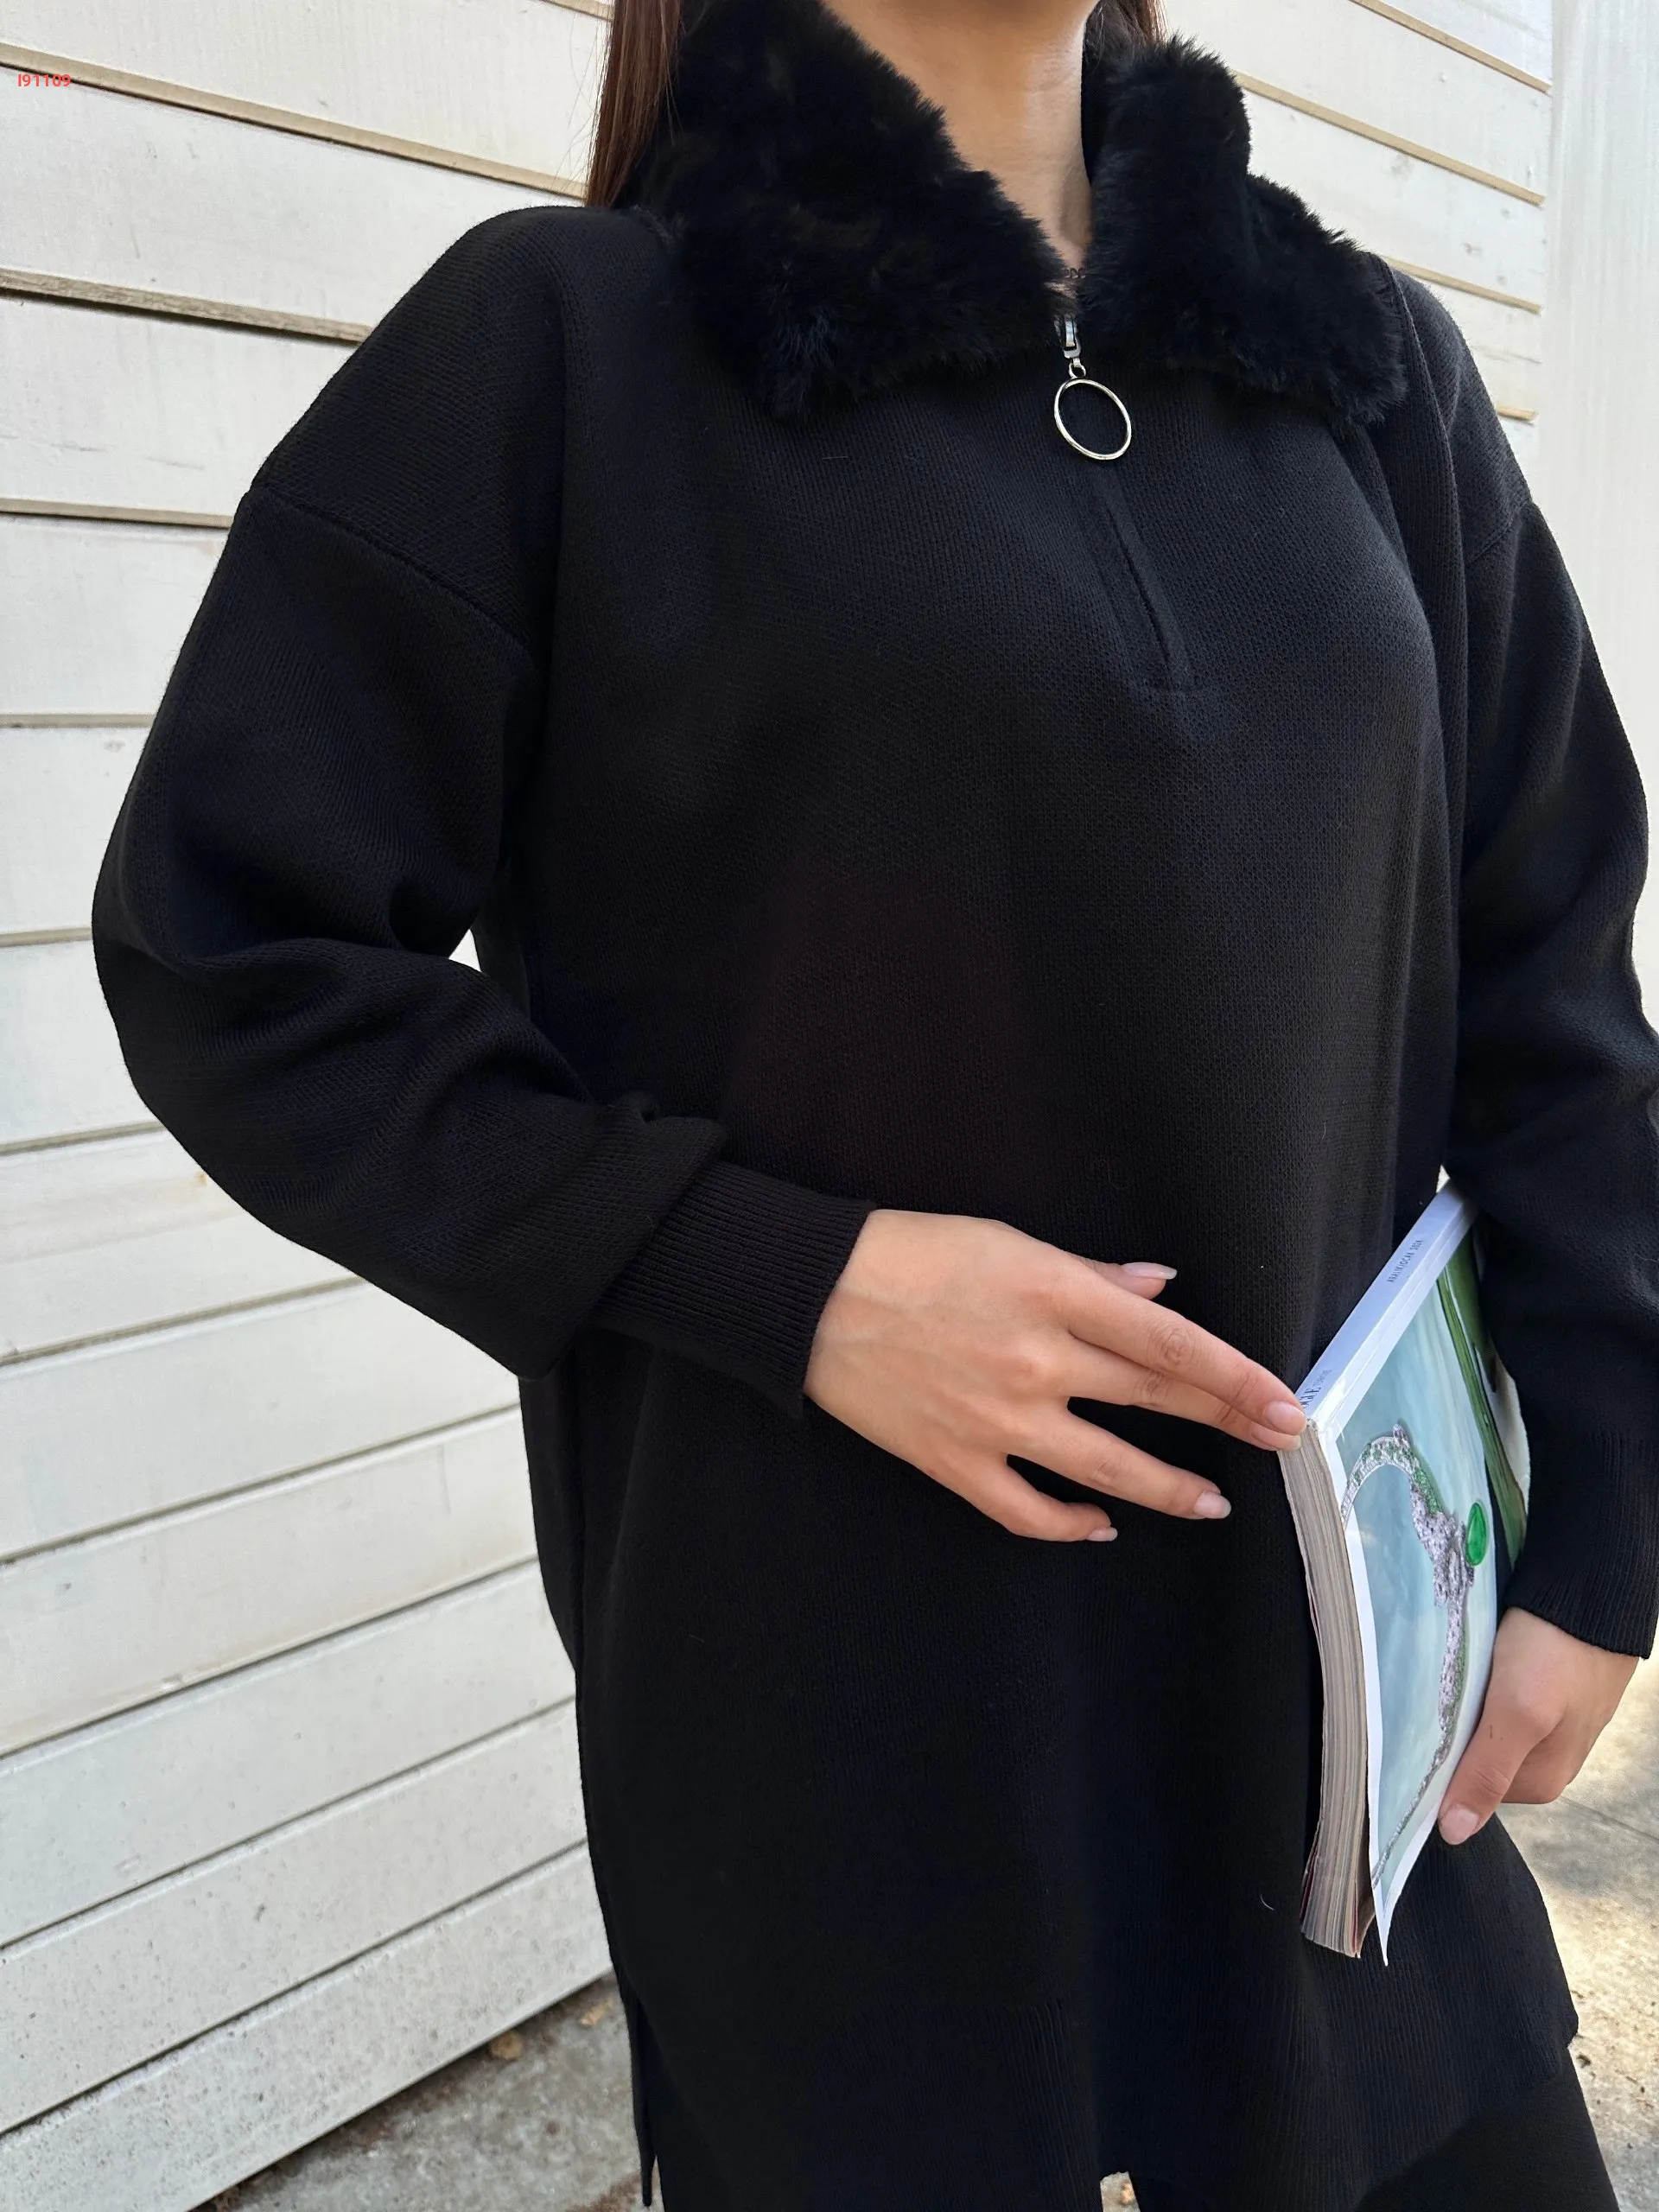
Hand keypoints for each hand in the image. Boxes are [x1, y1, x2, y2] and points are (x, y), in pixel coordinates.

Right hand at [803, 1208, 1306, 1541]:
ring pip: (1107, 1467)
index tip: (1284, 1402)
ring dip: (1168, 1488)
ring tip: (1212, 1503)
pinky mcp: (955, 1461)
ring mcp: (997, 1419)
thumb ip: (1091, 1274)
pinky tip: (1104, 1524)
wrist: (810, 1296)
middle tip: (1281, 1442)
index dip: (1234, 1376)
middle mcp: (1036, 1360)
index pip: (1169, 1342)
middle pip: (1153, 1399)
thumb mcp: (1008, 1241)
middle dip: (1226, 1422)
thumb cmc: (910, 1252)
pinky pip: (1029, 1511)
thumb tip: (1162, 1289)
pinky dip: (1073, 1523)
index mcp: (1054, 1293)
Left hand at [1438, 1607, 1637, 1843]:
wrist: (1593, 1593)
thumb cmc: (1556, 1652)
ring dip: (1463, 1707)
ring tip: (1454, 1677)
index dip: (1435, 1764)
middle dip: (1449, 1732)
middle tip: (1434, 1698)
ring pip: (1483, 1728)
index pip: (1464, 1789)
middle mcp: (1545, 1762)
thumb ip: (1486, 1772)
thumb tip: (1455, 1835)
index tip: (1410, 1734)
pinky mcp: (1545, 1694)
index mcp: (1539, 1782)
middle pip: (1472, 1758)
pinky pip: (1498, 1702)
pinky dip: (1480, 1687)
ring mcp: (1548, 1727)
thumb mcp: (1517, 1714)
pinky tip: (1475, 1666)